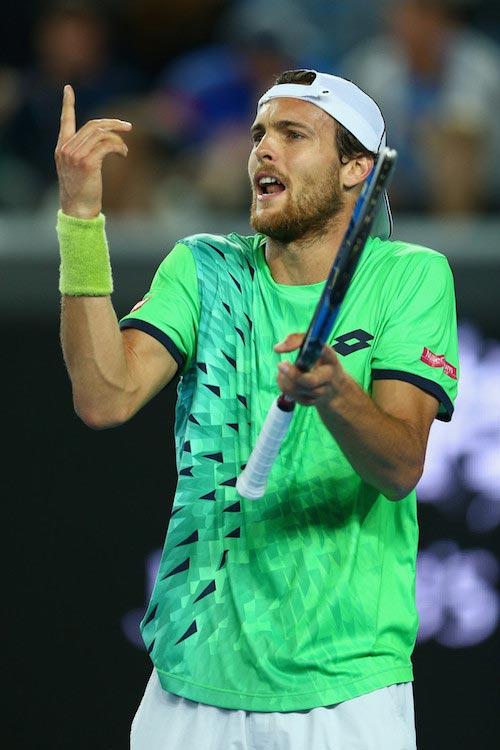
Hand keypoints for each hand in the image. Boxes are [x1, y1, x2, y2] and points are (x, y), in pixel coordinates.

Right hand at [54, 84, 132, 218]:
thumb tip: (104, 143)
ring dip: (118, 139)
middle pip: (92, 125)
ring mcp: (76, 155)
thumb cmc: (81, 194)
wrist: (77, 211)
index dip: (67, 104)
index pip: (65, 121)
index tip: (68, 89)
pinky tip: (123, 155)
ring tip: (124, 151)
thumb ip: (84, 153)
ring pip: (101, 134)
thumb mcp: (78, 170)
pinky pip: (107, 145)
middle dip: (112, 123)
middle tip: (128, 127)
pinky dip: (118, 147)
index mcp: (62, 148)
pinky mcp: (87, 162)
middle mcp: (67, 148)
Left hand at [274, 333, 346, 406]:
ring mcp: (321, 391)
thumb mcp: (314, 346)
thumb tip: (277, 348)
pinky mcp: (312, 401)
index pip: (319, 350)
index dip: (299, 347)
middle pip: (309, 381)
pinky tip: (286, 380)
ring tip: (282, 371)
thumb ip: (297, 339)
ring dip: (284, 378)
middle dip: (291, 374)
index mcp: (330, 357)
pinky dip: (284, 387)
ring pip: (297, 388)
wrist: (334, 386)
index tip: (280, 349)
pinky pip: (293, 396)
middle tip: (280, 365)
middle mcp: (328, 376)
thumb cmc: (321, 361)